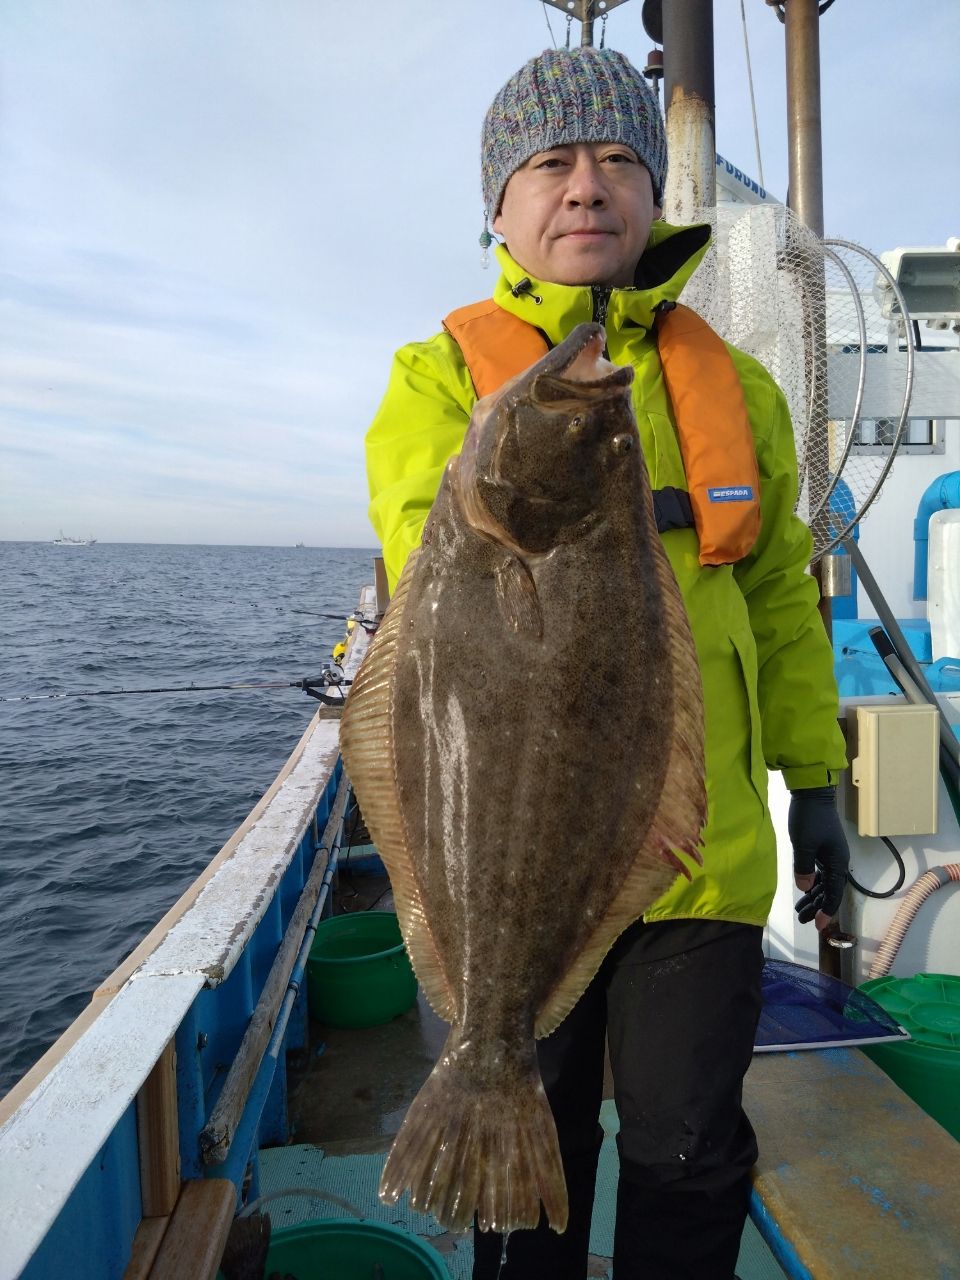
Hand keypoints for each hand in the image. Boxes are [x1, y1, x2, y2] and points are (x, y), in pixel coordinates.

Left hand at [788, 786, 849, 931]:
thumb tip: (806, 888)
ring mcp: (830, 856)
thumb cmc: (808, 819)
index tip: (819, 926)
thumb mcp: (803, 845)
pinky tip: (804, 891)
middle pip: (829, 890)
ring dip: (812, 896)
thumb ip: (803, 868)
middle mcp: (837, 862)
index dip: (826, 910)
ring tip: (800, 911)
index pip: (834, 893)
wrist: (812, 794)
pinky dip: (811, 883)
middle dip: (817, 907)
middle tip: (803, 921)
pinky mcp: (823, 850)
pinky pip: (819, 873)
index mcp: (837, 862)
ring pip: (823, 883)